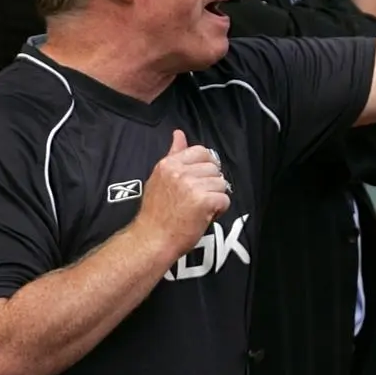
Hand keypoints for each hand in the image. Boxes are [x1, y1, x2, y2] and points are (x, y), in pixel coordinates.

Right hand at [133, 130, 230, 258]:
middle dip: (210, 184)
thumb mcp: (159, 178)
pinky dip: (219, 210)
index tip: (199, 180)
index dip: (205, 167)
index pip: (201, 151)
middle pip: (214, 168)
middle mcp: (180, 172)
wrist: (151, 241)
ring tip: (199, 209)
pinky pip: (224, 199)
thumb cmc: (156, 214)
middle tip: (196, 199)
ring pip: (221, 183)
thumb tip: (179, 134)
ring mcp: (192, 186)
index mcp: (169, 164)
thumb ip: (173, 154)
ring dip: (215, 197)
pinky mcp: (203, 201)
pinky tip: (204, 216)